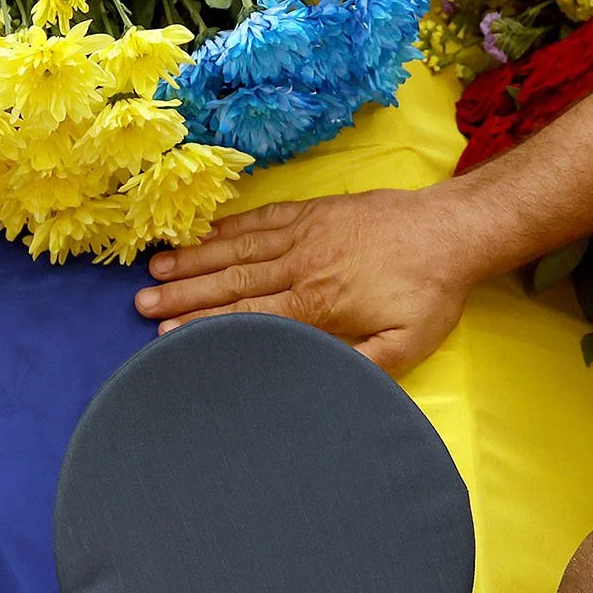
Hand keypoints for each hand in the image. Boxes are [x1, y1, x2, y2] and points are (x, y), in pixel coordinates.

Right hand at [133, 190, 479, 374]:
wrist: (452, 231)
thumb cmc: (430, 294)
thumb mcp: (407, 345)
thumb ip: (363, 366)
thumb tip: (320, 381)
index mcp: (319, 302)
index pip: (251, 317)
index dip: (206, 326)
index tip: (168, 336)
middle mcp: (302, 264)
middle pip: (233, 283)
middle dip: (184, 295)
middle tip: (140, 306)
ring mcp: (304, 233)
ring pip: (238, 248)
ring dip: (195, 260)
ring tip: (155, 270)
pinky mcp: (312, 212)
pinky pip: (260, 220)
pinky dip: (227, 228)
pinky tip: (201, 236)